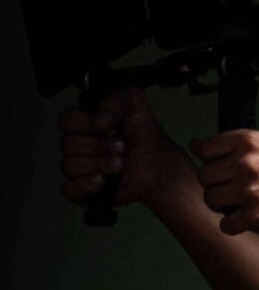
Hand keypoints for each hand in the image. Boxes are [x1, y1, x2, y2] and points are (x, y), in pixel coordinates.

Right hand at [60, 88, 190, 210]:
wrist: (160, 167)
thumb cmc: (146, 138)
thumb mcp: (139, 107)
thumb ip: (119, 99)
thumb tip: (100, 118)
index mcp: (85, 123)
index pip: (67, 119)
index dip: (87, 123)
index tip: (111, 128)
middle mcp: (78, 145)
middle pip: (68, 143)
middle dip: (100, 146)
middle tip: (121, 147)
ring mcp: (78, 167)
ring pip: (70, 165)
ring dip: (100, 164)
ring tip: (120, 163)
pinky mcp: (81, 189)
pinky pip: (69, 188)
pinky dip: (88, 184)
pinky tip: (105, 180)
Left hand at [191, 130, 258, 238]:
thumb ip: (232, 145)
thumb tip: (194, 144)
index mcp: (249, 141)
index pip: (204, 150)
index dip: (213, 161)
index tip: (226, 167)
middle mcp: (246, 163)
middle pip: (203, 176)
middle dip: (217, 184)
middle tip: (238, 187)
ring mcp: (248, 191)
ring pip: (210, 199)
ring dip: (223, 204)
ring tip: (244, 202)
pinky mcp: (253, 217)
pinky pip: (224, 224)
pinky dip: (234, 225)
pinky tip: (250, 217)